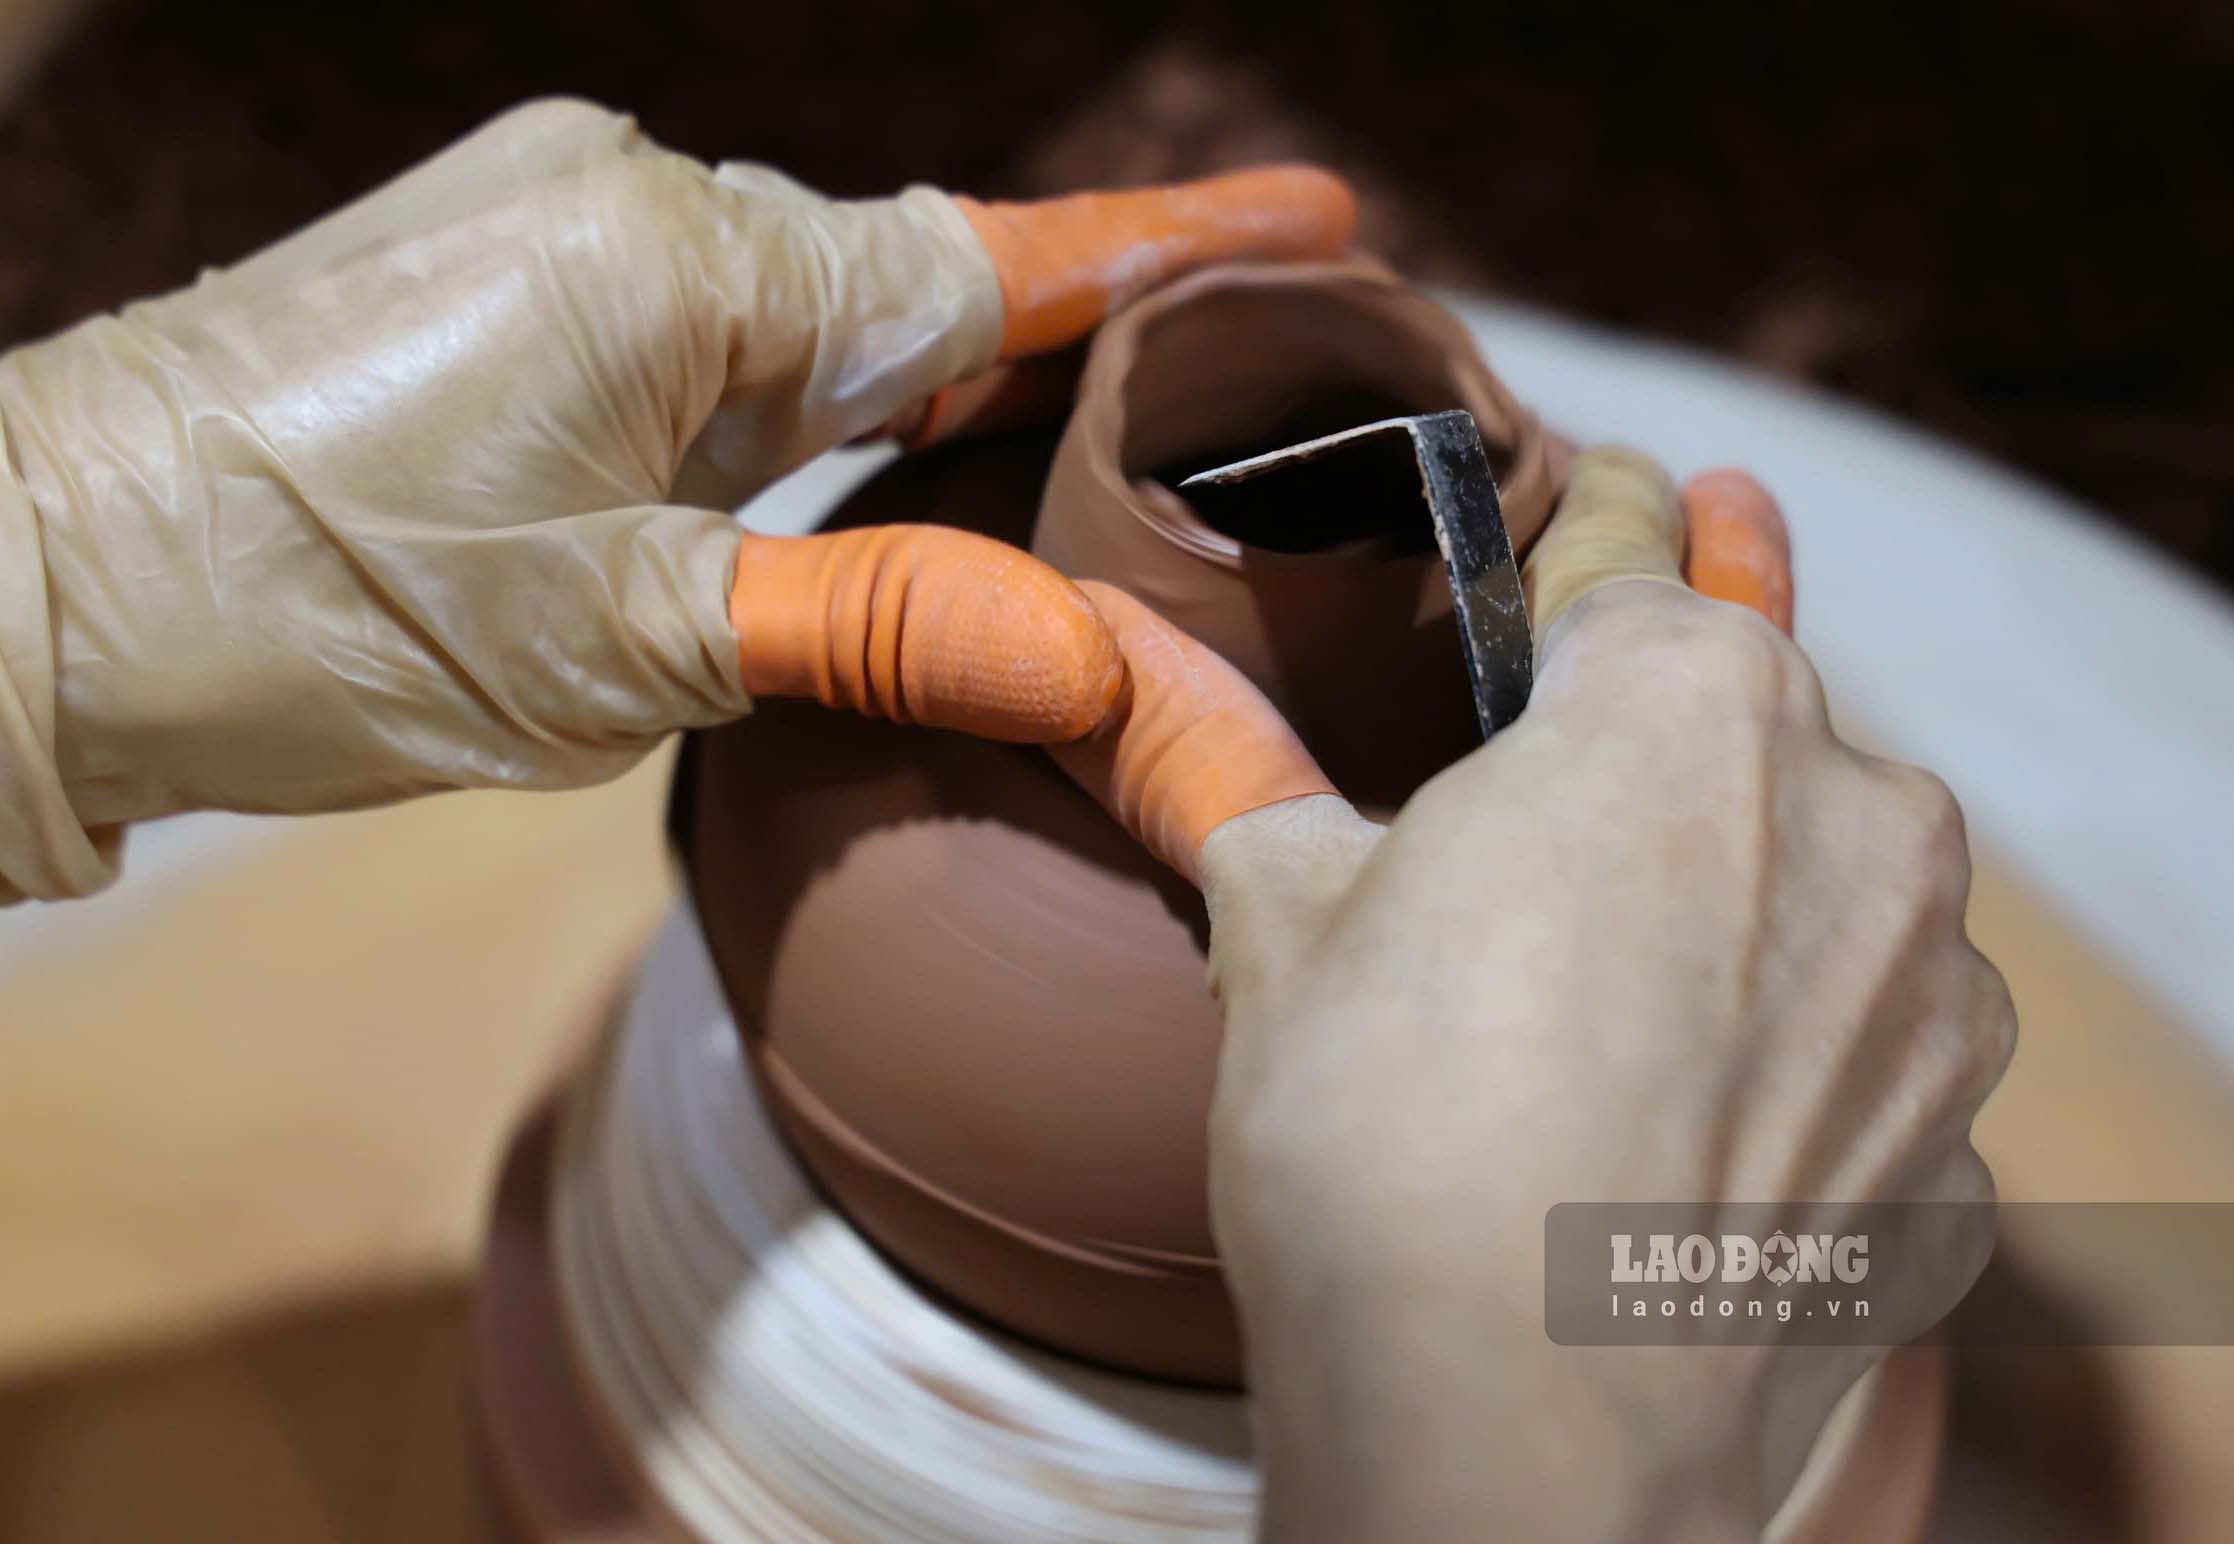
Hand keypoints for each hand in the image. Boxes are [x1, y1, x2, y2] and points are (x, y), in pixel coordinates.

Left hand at [0, 98, 1353, 899]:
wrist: (34, 593)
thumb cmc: (306, 612)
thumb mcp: (621, 647)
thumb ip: (873, 627)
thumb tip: (1100, 667)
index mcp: (674, 257)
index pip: (980, 263)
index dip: (1161, 251)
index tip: (1314, 214)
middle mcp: (623, 199)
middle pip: (901, 276)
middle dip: (1047, 339)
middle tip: (1198, 391)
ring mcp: (547, 224)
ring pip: (798, 307)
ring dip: (905, 385)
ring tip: (1036, 451)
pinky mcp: (495, 281)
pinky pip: (699, 322)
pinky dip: (786, 396)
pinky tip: (824, 460)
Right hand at [1057, 454, 2012, 1538]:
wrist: (1518, 1439)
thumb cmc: (1380, 1140)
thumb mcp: (1281, 917)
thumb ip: (1219, 749)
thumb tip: (1101, 638)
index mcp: (1680, 698)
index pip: (1634, 543)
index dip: (1594, 516)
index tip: (1603, 495)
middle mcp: (1854, 807)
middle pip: (1748, 712)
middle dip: (1658, 731)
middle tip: (1569, 786)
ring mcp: (1932, 985)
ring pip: (1828, 874)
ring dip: (1744, 892)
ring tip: (1610, 994)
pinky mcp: (1955, 1142)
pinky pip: (1869, 1039)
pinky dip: (1795, 1048)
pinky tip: (1683, 1123)